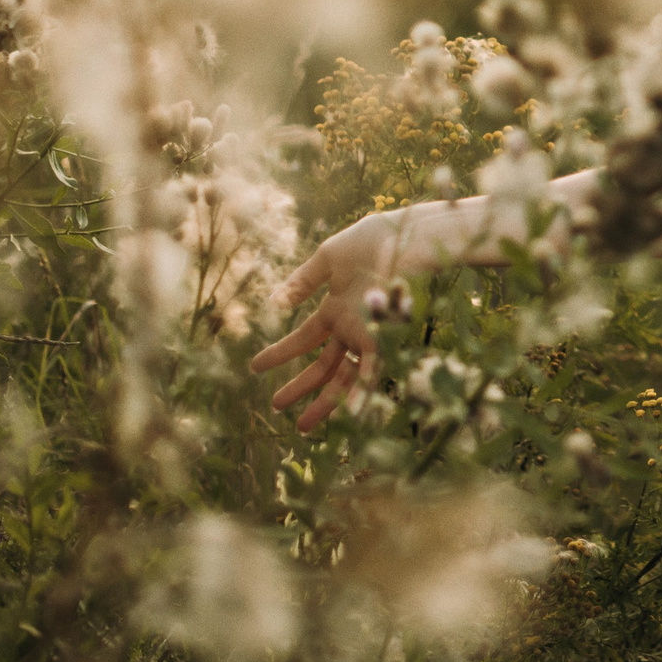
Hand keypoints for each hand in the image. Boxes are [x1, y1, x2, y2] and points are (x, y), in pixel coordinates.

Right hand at [250, 211, 407, 432]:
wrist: (406, 235)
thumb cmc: (372, 241)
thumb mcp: (329, 259)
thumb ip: (302, 282)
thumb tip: (275, 305)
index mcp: (336, 309)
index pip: (304, 339)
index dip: (280, 353)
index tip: (255, 367)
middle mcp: (351, 327)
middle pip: (324, 365)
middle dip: (300, 387)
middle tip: (277, 406)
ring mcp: (368, 335)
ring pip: (344, 377)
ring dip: (324, 402)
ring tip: (301, 426)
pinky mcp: (386, 337)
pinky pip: (372, 371)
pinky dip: (361, 394)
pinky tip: (347, 415)